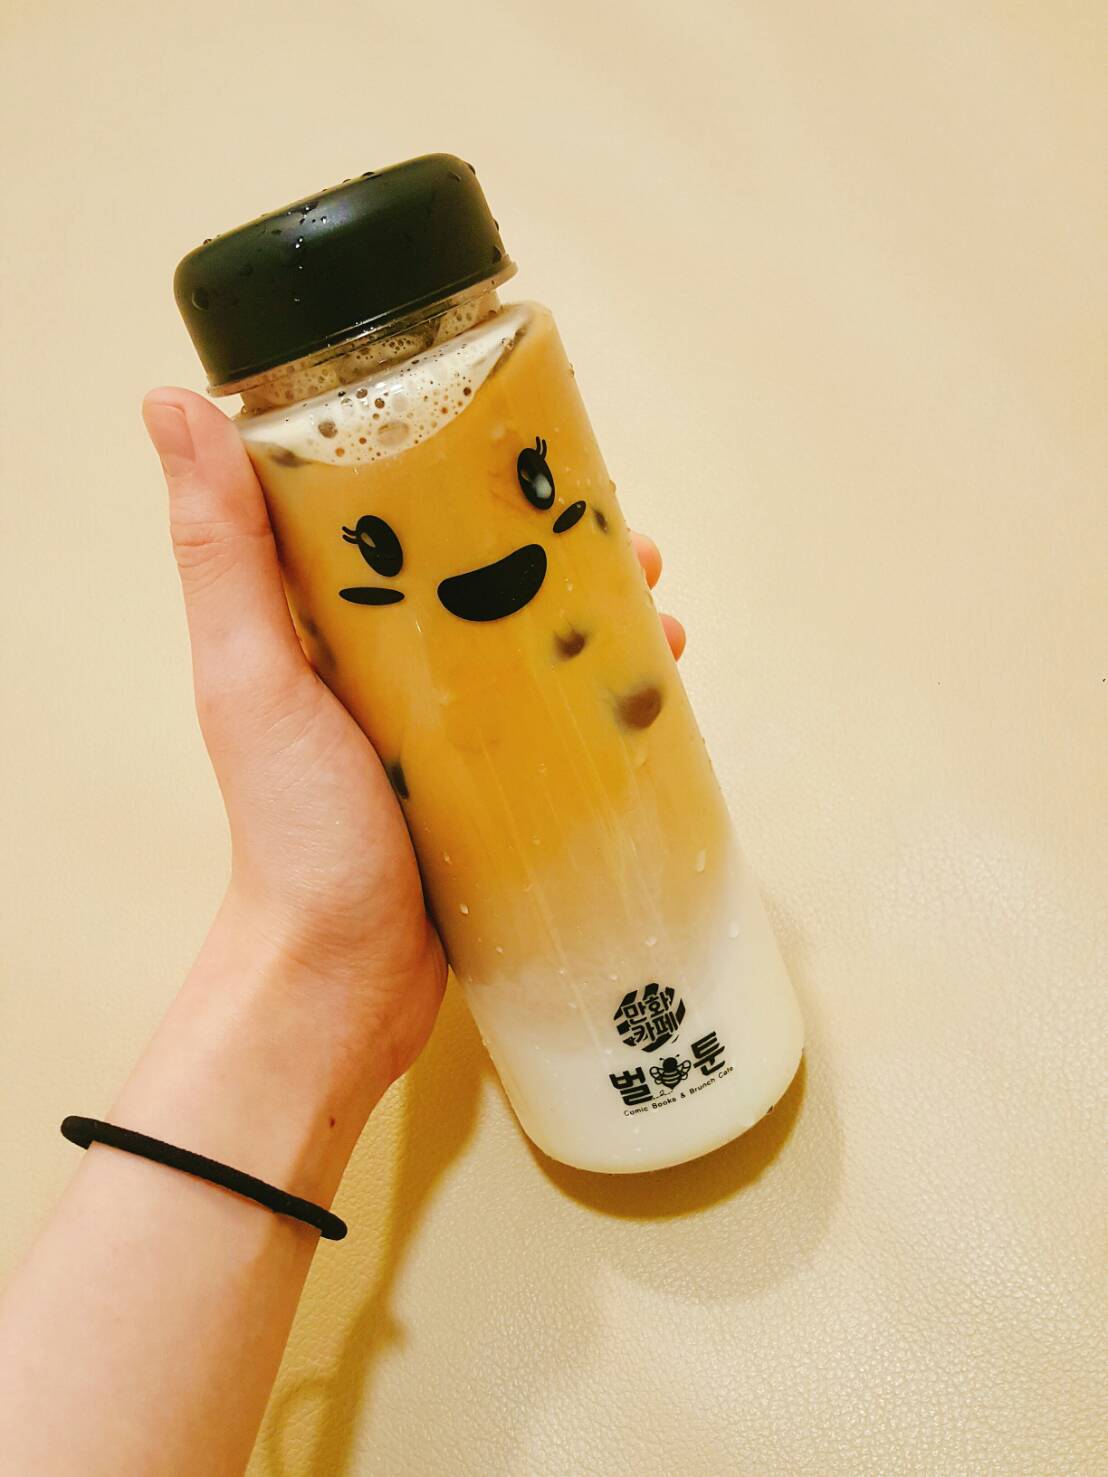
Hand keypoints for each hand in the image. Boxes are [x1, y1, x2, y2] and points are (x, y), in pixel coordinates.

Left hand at [142, 388, 685, 1087]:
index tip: (535, 445)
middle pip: (490, 570)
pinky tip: (659, 680)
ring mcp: (451, 722)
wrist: (345, 975)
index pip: (402, 513)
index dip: (469, 468)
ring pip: (537, 637)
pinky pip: (560, 712)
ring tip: (661, 605)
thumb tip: (172, 401)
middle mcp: (392, 662)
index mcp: (330, 620)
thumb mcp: (252, 677)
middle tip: (629, 537)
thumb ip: (223, 551)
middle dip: (565, 542)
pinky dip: (610, 687)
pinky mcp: (497, 776)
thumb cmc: (293, 829)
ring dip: (603, 609)